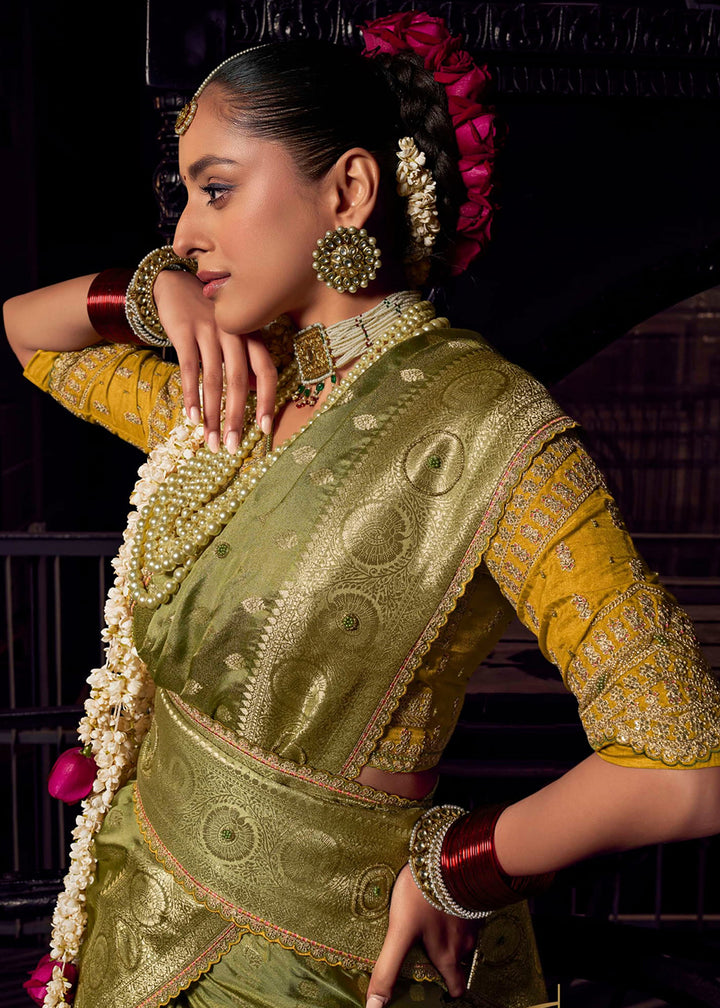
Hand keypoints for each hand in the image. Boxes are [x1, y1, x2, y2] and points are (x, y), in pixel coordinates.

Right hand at [153, 270, 276, 451]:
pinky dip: (191, 395)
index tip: (263, 429)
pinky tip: (191, 418)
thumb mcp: (232, 334)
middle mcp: (234, 332)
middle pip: (239, 380)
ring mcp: (209, 330)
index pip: (267, 371)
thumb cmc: (208, 315)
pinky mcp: (184, 330)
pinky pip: (189, 368)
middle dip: (236, 418)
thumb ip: (245, 361)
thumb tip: (257, 393)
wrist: (175, 282)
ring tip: (210, 441)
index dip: (268, 401)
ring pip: (214, 379)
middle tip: (231, 447)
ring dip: (212, 415)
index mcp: (251, 334)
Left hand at [366, 863, 478, 1007]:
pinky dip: (455, 911)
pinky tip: (441, 900)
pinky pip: (465, 911)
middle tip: (432, 954)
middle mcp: (464, 942)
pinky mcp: (472, 896)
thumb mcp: (400, 932)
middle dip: (448, 960)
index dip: (450, 990)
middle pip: (459, 960)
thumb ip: (388, 969)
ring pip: (462, 935)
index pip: (456, 986)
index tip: (443, 991)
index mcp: (448, 955)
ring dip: (450, 934)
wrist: (451, 857)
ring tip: (432, 924)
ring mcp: (470, 918)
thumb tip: (374, 1007)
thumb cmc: (424, 897)